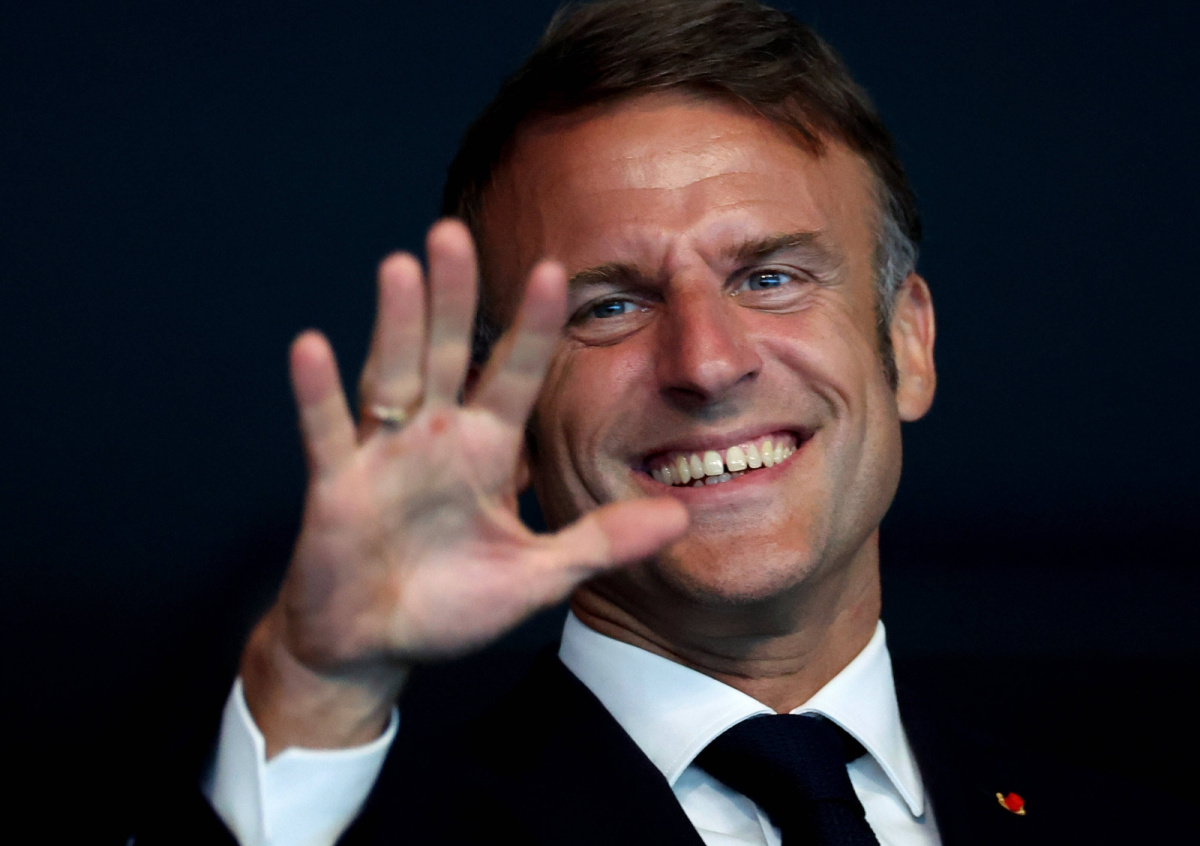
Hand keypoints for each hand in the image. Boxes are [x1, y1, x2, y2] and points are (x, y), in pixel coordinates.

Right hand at [241, 220, 686, 754]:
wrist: (374, 645)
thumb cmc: (451, 605)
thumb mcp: (537, 574)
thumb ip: (600, 542)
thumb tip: (681, 517)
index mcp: (485, 449)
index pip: (514, 375)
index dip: (531, 328)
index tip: (554, 272)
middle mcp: (435, 438)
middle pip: (445, 355)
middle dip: (452, 298)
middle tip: (455, 231)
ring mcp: (383, 456)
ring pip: (390, 376)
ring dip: (395, 325)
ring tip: (401, 266)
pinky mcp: (336, 487)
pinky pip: (329, 434)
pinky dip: (319, 395)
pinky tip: (310, 347)